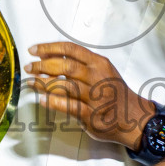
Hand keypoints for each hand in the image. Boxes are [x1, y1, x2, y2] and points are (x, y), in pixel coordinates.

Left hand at [23, 42, 154, 149]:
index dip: (49, 48)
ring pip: (64, 86)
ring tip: (31, 82)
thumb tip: (52, 57)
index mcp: (99, 64)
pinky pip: (69, 107)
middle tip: (30, 67)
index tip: (35, 50)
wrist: (135, 117)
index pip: (70, 50)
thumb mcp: (104, 71)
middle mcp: (97, 78)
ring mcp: (95, 97)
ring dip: (43, 83)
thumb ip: (82, 63)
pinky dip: (53, 102)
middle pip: (65, 67)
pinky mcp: (92, 116)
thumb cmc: (116, 93)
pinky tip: (42, 99)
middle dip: (42, 66)